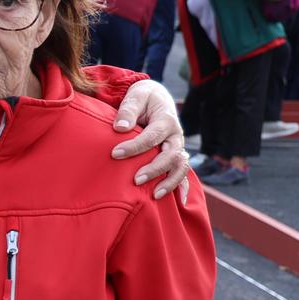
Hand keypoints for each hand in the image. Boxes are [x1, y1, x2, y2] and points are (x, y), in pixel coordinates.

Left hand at [114, 79, 192, 203]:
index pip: (152, 136)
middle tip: (135, 179)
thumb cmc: (142, 98)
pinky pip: (183, 173)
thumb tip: (120, 128)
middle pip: (171, 155)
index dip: (135, 146)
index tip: (115, 154)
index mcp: (166, 119)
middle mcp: (175, 136)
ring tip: (154, 195)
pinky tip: (180, 202)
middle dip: (155, 168)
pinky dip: (183, 187)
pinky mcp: (175, 157)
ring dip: (169, 182)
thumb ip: (128, 110)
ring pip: (180, 167)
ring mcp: (177, 148)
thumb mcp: (136, 96)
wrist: (155, 99)